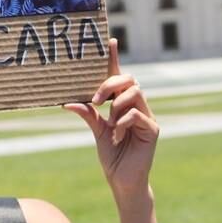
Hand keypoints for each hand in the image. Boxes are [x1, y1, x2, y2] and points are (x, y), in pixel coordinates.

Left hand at [63, 39, 158, 203]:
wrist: (123, 182)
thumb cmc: (112, 157)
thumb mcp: (98, 132)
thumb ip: (89, 115)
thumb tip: (69, 101)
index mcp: (122, 104)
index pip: (119, 76)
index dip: (115, 58)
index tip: (109, 41)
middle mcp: (137, 106)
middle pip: (129, 79)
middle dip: (111, 84)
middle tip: (96, 99)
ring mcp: (147, 117)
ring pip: (135, 93)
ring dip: (117, 105)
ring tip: (111, 122)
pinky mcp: (152, 130)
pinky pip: (137, 114)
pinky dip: (123, 122)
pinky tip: (118, 136)